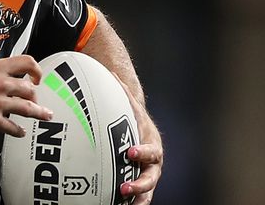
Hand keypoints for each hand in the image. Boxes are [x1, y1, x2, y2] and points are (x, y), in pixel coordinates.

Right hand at [0, 55, 53, 138]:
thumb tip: (0, 76)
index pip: (25, 62)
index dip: (36, 70)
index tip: (37, 78)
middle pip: (29, 88)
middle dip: (35, 96)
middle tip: (35, 100)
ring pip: (28, 108)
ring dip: (39, 113)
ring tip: (45, 116)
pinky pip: (14, 127)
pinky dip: (19, 131)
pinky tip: (20, 132)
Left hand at [116, 76, 163, 204]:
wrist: (145, 136)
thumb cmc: (135, 121)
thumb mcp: (132, 109)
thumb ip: (122, 93)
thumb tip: (111, 72)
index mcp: (152, 146)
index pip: (150, 151)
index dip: (142, 152)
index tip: (130, 152)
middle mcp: (153, 165)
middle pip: (151, 178)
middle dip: (139, 184)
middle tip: (124, 187)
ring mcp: (147, 177)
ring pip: (146, 193)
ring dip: (136, 198)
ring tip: (123, 202)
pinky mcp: (140, 186)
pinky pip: (136, 198)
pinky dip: (131, 202)